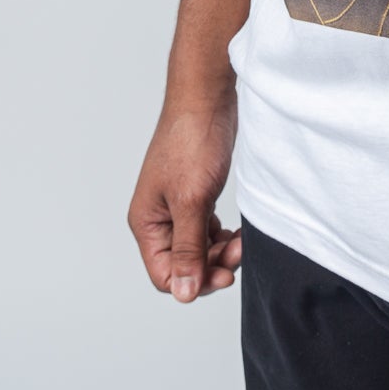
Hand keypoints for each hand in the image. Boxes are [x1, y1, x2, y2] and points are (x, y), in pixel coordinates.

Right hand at [128, 89, 241, 302]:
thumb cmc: (192, 140)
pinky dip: (222, 235)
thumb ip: (187, 248)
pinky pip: (206, 229)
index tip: (225, 274)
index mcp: (147, 222)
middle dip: (212, 264)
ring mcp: (177, 205)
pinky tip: (236, 230)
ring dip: (220, 251)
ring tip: (241, 240)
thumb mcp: (191, 200)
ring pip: (197, 247)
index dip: (194, 281)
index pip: (164, 274)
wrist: (207, 97)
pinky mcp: (196, 193)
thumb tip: (183, 293)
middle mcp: (158, 217)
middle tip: (239, 252)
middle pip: (182, 264)